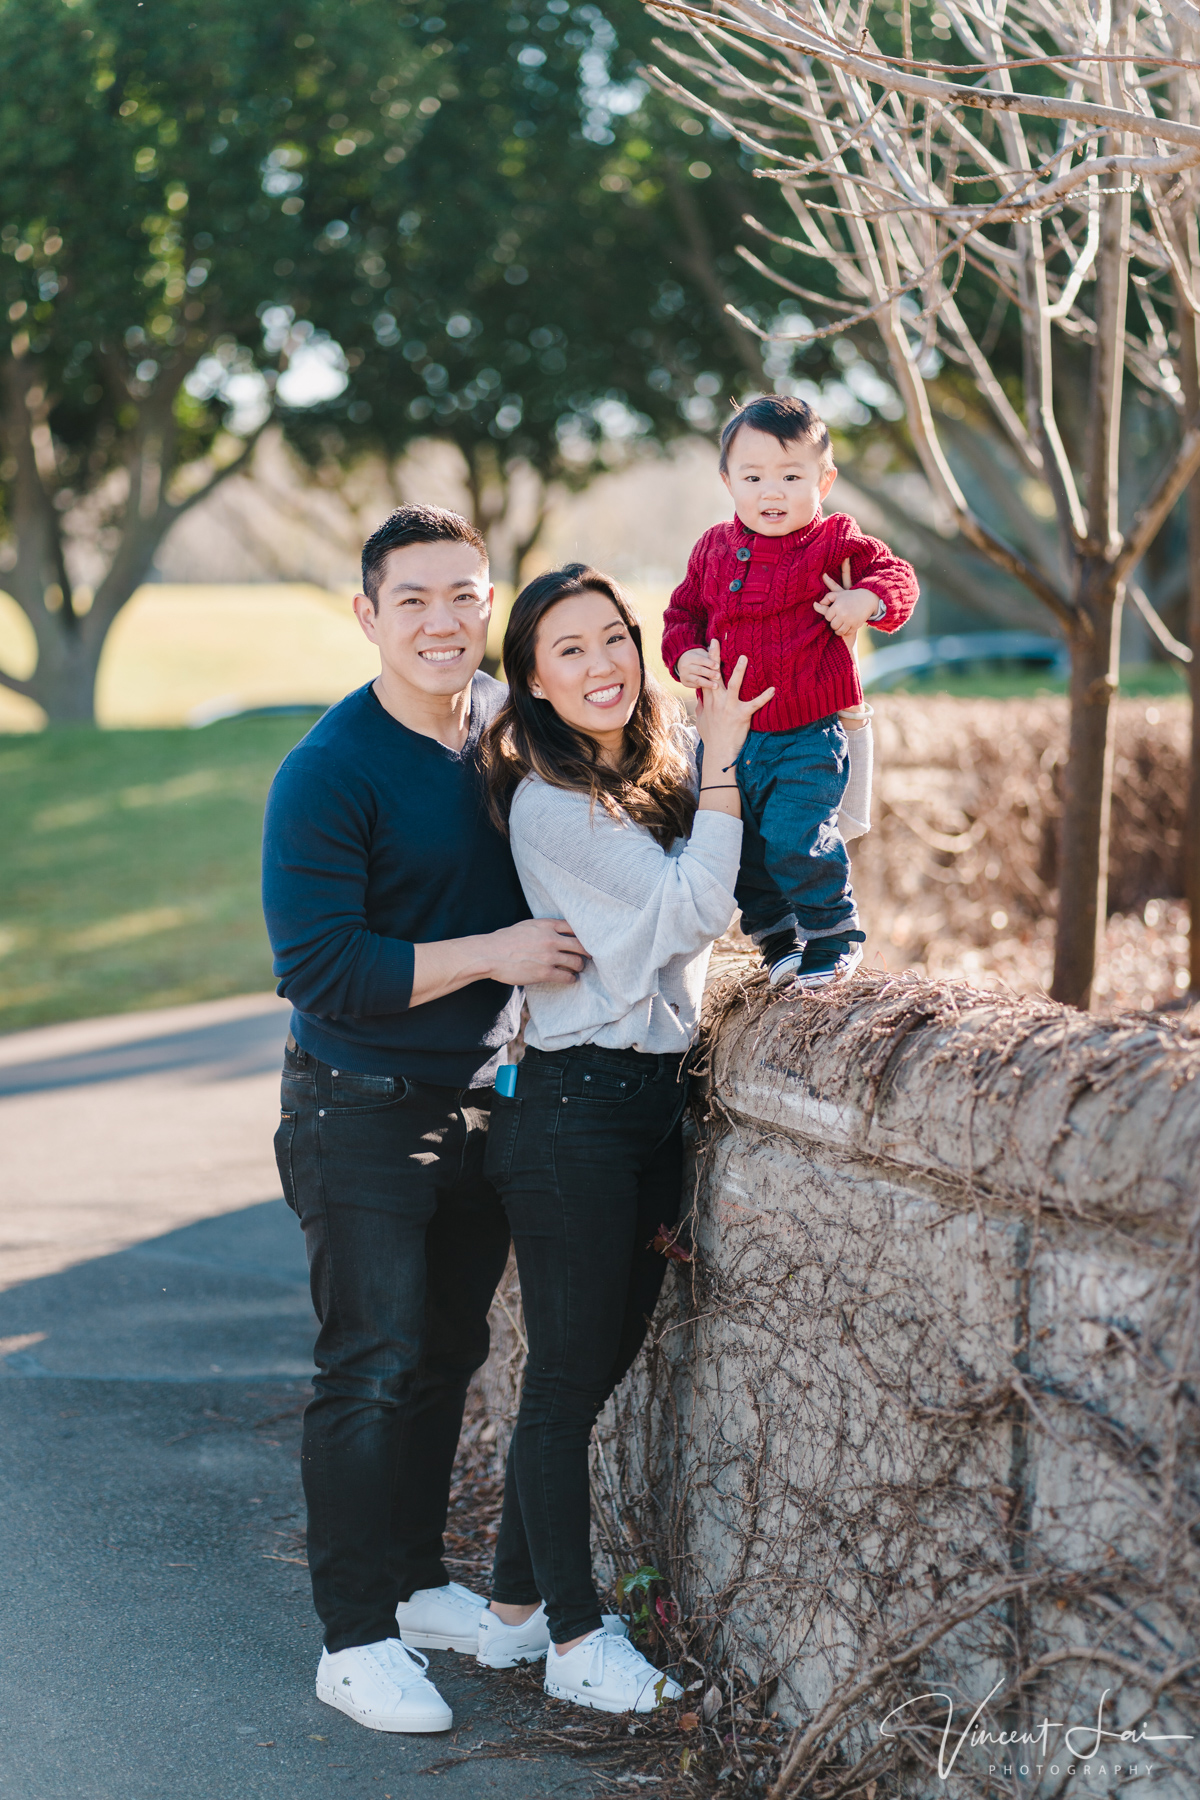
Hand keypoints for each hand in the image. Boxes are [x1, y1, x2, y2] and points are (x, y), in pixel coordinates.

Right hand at [479, 917, 587, 987]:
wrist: (490, 954)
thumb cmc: (505, 940)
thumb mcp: (527, 926)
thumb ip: (544, 928)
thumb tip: (557, 932)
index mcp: (546, 925)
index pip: (574, 927)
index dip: (583, 934)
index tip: (586, 940)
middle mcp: (551, 939)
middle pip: (581, 945)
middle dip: (587, 952)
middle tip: (589, 956)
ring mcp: (549, 957)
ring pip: (577, 962)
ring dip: (579, 967)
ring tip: (577, 969)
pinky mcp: (545, 973)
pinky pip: (567, 976)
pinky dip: (572, 978)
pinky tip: (570, 978)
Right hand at [675, 646, 720, 689]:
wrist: (683, 663)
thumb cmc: (698, 657)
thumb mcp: (702, 653)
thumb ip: (710, 650)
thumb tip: (715, 640)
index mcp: (690, 657)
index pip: (700, 660)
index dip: (709, 663)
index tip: (718, 666)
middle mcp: (684, 666)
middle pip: (699, 670)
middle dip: (710, 673)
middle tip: (719, 676)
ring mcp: (684, 675)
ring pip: (697, 679)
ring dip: (707, 683)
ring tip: (716, 686)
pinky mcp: (684, 682)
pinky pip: (695, 685)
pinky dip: (703, 686)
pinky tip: (710, 688)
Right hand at [695, 640, 773, 765]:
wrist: (719, 752)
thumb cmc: (711, 738)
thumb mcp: (701, 721)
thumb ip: (701, 708)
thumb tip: (700, 698)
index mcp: (708, 701)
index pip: (706, 676)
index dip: (707, 661)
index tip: (709, 647)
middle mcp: (717, 701)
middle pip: (715, 675)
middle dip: (714, 657)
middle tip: (715, 642)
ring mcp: (729, 707)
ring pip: (734, 684)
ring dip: (739, 671)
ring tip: (744, 657)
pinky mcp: (741, 715)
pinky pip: (755, 704)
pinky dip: (764, 696)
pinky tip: (773, 689)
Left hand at [815, 571, 881, 639]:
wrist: (867, 599)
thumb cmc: (850, 596)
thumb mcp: (838, 594)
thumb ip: (827, 598)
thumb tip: (816, 604)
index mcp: (837, 606)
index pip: (827, 617)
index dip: (829, 616)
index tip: (833, 613)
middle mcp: (843, 614)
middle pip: (832, 625)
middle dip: (833, 623)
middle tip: (837, 620)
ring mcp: (850, 621)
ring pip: (839, 631)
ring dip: (838, 629)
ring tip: (840, 624)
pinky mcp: (856, 626)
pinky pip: (847, 633)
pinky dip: (846, 631)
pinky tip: (846, 626)